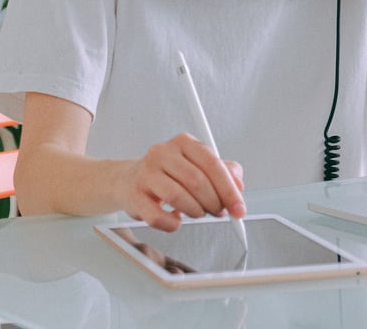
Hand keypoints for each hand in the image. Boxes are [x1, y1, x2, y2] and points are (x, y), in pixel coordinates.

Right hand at [117, 133, 245, 230]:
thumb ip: (223, 171)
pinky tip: (176, 218)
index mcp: (183, 143)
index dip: (229, 189)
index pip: (212, 163)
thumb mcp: (197, 165)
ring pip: (178, 197)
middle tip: (218, 212)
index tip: (239, 208)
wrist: (128, 180)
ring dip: (195, 212)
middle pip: (196, 181)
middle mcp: (162, 153)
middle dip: (214, 202)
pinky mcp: (134, 195)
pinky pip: (158, 217)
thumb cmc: (168, 174)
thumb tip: (238, 185)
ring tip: (198, 213)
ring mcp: (146, 173)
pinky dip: (173, 223)